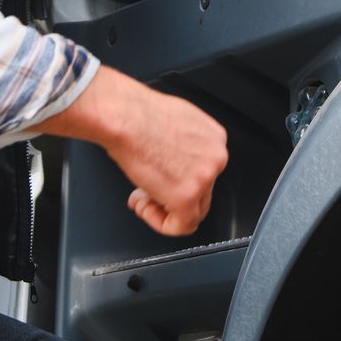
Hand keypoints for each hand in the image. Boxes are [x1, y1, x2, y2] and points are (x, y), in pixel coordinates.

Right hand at [31, 67, 228, 235]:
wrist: (125, 117)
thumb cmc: (137, 115)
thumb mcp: (173, 124)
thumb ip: (182, 146)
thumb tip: (173, 161)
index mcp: (214, 138)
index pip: (203, 172)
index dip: (175, 180)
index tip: (158, 180)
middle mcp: (216, 157)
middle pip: (200, 193)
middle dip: (169, 197)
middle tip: (145, 193)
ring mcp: (204, 177)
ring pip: (192, 211)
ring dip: (162, 210)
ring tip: (140, 199)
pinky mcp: (187, 196)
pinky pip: (181, 226)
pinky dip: (160, 224)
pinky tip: (144, 208)